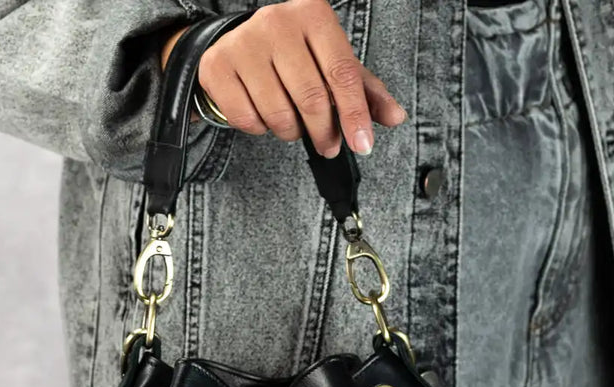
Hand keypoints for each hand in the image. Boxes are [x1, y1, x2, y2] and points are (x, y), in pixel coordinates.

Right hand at [159, 0, 406, 157]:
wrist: (238, 40)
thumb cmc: (295, 53)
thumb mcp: (333, 62)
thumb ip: (365, 90)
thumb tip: (396, 117)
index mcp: (313, 14)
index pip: (342, 72)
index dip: (355, 114)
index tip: (363, 145)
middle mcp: (277, 22)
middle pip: (311, 97)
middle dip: (324, 132)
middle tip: (328, 145)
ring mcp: (243, 42)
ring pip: (278, 114)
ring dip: (291, 132)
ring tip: (292, 123)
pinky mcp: (216, 65)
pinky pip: (246, 119)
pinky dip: (260, 128)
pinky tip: (263, 114)